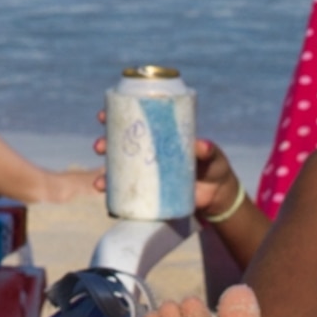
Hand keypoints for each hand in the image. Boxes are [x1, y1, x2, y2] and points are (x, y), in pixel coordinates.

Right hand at [75, 125, 241, 214]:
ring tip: (99, 182)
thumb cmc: (214, 167)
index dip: (114, 117)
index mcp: (159, 136)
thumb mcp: (212, 155)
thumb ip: (207, 150)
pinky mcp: (150, 193)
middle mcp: (148, 152)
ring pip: (118, 170)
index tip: (102, 116)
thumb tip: (201, 145)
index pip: (133, 122)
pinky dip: (115, 196)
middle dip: (104, 144)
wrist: (217, 195)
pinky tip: (107, 200)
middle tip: (99, 147)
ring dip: (105, 174)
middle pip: (118, 145)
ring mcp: (147, 174)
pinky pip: (127, 194)